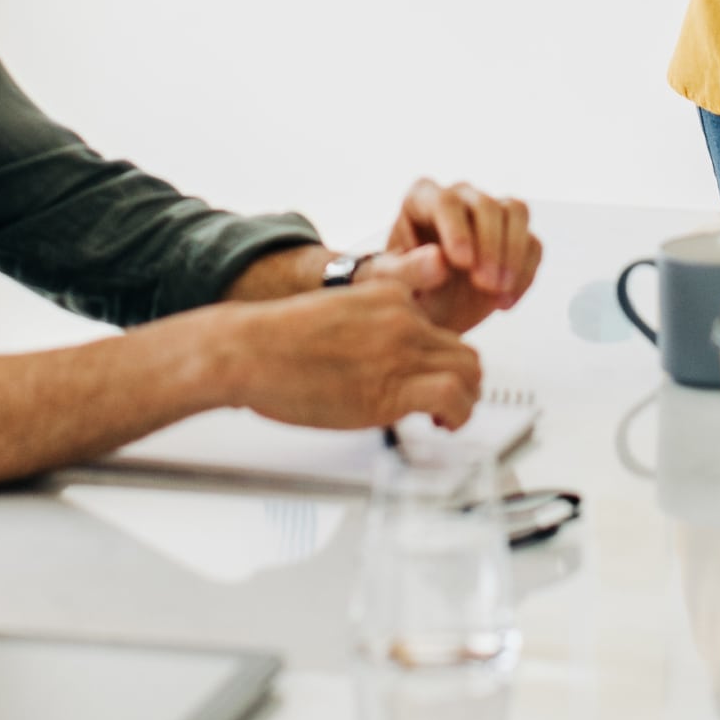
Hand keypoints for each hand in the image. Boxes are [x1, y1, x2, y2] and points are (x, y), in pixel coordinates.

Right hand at [230, 280, 482, 428]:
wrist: (250, 350)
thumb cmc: (277, 341)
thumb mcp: (336, 313)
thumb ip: (369, 328)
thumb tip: (380, 363)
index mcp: (389, 295)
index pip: (440, 327)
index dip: (442, 359)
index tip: (434, 377)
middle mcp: (402, 318)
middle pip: (463, 349)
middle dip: (463, 380)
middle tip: (448, 402)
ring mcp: (400, 351)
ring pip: (469, 371)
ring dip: (466, 399)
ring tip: (448, 417)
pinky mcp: (393, 388)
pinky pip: (454, 397)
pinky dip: (459, 414)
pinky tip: (442, 425)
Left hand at [374, 179, 543, 332]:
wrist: (426, 309)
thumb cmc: (403, 289)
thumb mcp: (392, 286)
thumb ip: (409, 271)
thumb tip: (440, 259)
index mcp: (422, 199)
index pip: (445, 202)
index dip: (457, 230)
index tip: (463, 263)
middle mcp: (459, 198)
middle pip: (486, 204)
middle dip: (490, 246)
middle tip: (485, 284)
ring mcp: (490, 213)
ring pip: (516, 212)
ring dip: (514, 253)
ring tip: (499, 292)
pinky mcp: (514, 235)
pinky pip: (533, 244)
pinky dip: (525, 274)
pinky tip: (505, 303)